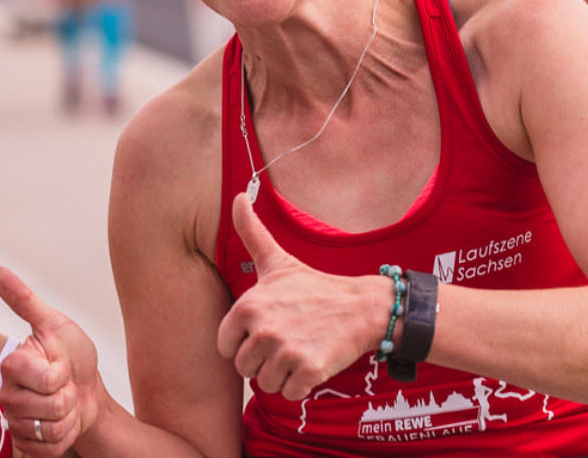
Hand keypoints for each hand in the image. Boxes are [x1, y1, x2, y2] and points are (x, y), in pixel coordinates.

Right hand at [0, 266, 102, 456]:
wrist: (88, 392)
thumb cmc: (72, 358)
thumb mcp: (54, 324)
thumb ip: (24, 300)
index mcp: (12, 366)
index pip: (46, 378)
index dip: (62, 373)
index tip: (60, 365)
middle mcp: (8, 395)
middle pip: (51, 405)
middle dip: (68, 396)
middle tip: (64, 385)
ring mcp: (16, 422)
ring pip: (51, 428)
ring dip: (68, 416)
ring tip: (64, 403)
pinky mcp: (27, 445)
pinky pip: (51, 447)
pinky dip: (66, 435)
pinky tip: (62, 422)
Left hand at [216, 193, 388, 399]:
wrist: (362, 307)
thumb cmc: (313, 286)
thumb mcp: (276, 259)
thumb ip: (251, 232)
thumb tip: (237, 195)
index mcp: (246, 306)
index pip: (225, 347)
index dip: (245, 343)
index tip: (266, 329)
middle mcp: (262, 329)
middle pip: (245, 368)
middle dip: (263, 361)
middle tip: (287, 340)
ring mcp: (285, 351)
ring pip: (265, 384)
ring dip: (282, 374)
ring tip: (299, 349)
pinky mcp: (307, 370)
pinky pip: (289, 393)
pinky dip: (301, 385)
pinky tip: (313, 362)